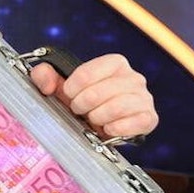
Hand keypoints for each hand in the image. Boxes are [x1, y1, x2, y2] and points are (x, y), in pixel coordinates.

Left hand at [30, 53, 157, 138]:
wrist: (98, 123)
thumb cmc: (81, 100)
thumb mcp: (60, 85)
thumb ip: (44, 75)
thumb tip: (46, 82)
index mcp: (115, 63)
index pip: (88, 72)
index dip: (72, 88)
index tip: (68, 95)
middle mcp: (133, 78)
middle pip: (101, 91)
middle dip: (82, 105)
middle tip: (79, 110)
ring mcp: (144, 98)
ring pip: (117, 107)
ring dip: (97, 116)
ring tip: (93, 118)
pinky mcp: (149, 118)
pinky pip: (136, 122)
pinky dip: (116, 128)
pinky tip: (107, 128)